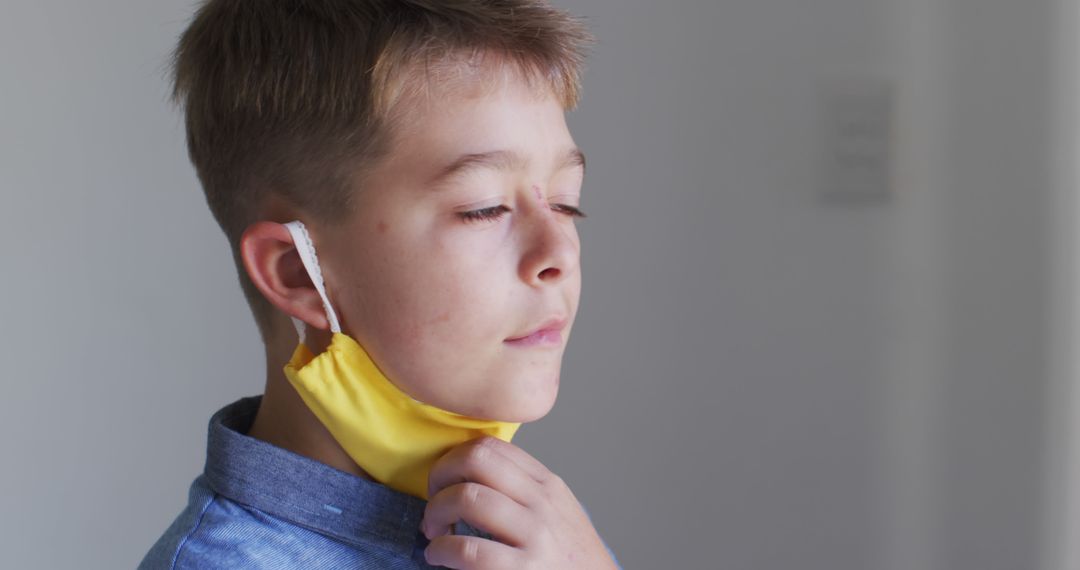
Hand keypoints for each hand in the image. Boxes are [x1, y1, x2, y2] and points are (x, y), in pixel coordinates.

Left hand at [420, 436, 616, 569]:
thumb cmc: (571, 560)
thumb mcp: (558, 513)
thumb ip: (524, 491)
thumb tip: (472, 475)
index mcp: (547, 485)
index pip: (491, 446)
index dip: (454, 458)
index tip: (445, 480)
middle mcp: (542, 502)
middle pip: (475, 459)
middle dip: (440, 476)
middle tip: (434, 501)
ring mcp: (535, 535)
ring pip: (467, 497)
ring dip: (436, 512)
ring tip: (434, 531)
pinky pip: (468, 550)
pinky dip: (442, 550)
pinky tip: (439, 556)